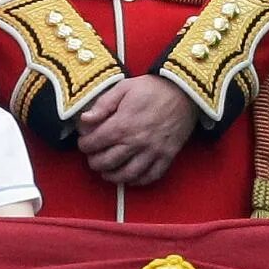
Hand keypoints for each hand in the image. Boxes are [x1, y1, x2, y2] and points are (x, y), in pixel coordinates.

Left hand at [76, 76, 197, 186]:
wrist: (184, 91)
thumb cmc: (153, 88)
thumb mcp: (124, 88)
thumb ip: (103, 104)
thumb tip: (85, 119)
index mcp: (123, 124)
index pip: (94, 143)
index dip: (84, 145)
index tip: (84, 143)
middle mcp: (136, 142)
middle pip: (107, 162)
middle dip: (94, 163)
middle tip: (93, 158)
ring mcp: (153, 151)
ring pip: (127, 174)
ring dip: (112, 176)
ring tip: (107, 172)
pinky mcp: (167, 156)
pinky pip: (150, 176)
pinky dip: (138, 181)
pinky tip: (130, 177)